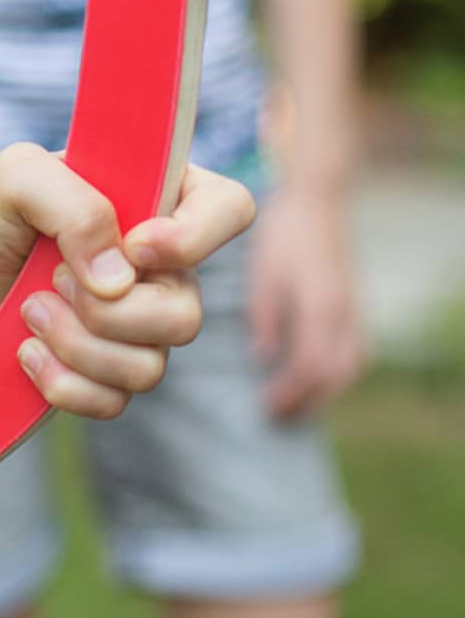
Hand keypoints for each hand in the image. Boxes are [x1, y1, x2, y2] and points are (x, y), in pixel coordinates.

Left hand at [0, 149, 256, 418]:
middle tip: (50, 280)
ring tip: (28, 311)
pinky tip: (26, 353)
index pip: (230, 209)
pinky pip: (115, 401)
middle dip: (107, 311)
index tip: (135, 245)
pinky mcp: (106, 372)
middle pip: (187, 313)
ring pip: (151, 365)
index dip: (196, 238)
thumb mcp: (15, 176)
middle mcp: (161, 267)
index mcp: (154, 198)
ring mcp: (138, 324)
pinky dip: (65, 384)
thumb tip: (119, 278)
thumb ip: (71, 203)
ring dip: (76, 343)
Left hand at [247, 184, 364, 418]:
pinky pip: (352, 352)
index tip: (266, 406)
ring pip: (349, 366)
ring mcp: (354, 311)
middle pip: (336, 374)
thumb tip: (263, 358)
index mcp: (322, 307)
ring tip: (292, 403)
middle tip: (276, 415)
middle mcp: (345, 315)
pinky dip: (334, 372)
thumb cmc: (283, 235)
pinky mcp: (352, 306)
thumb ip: (265, 317)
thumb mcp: (265, 273)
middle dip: (308, 400)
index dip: (291, 391)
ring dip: (323, 390)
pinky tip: (312, 376)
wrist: (317, 203)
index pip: (313, 366)